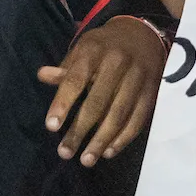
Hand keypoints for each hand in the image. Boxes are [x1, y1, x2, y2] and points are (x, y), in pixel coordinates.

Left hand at [38, 17, 164, 165]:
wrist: (142, 35)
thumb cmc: (104, 46)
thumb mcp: (83, 48)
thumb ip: (66, 68)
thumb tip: (42, 76)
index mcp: (94, 51)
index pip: (75, 79)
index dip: (63, 103)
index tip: (51, 126)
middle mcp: (117, 63)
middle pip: (97, 102)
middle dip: (80, 130)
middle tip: (64, 152)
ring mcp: (137, 78)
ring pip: (119, 114)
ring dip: (101, 140)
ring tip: (86, 160)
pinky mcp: (153, 91)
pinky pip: (138, 119)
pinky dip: (123, 138)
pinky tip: (108, 151)